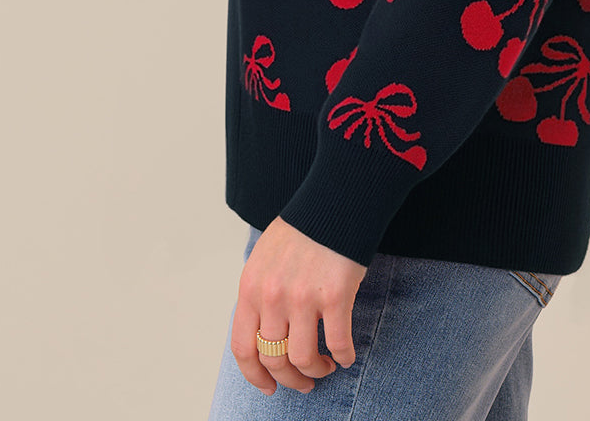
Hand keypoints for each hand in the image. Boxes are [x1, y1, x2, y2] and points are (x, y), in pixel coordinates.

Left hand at [230, 215, 365, 394]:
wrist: (334, 202)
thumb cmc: (302, 230)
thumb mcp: (264, 259)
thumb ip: (259, 294)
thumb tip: (261, 333)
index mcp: (251, 288)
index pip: (243, 348)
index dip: (255, 376)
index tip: (270, 387)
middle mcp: (272, 296)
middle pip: (274, 360)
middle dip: (290, 379)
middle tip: (305, 382)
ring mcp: (302, 298)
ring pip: (303, 359)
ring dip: (316, 371)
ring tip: (326, 366)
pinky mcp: (334, 296)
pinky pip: (337, 343)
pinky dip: (343, 356)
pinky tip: (346, 354)